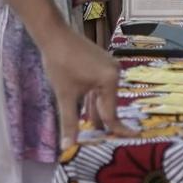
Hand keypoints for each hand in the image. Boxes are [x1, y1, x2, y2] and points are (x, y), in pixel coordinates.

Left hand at [42, 28, 130, 144]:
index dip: (115, 131)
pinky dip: (93, 99)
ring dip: (95, 111)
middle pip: (108, 105)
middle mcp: (115, 73)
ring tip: (92, 130)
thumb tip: (67, 147)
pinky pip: (100, 87)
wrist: (54, 35)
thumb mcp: (65, 96)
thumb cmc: (59, 64)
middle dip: (101, 123)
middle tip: (100, 141)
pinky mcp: (103, 64)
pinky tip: (88, 112)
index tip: (128, 142)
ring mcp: (110, 67)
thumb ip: (69, 122)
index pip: (111, 113)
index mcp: (110, 81)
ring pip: (103, 97)